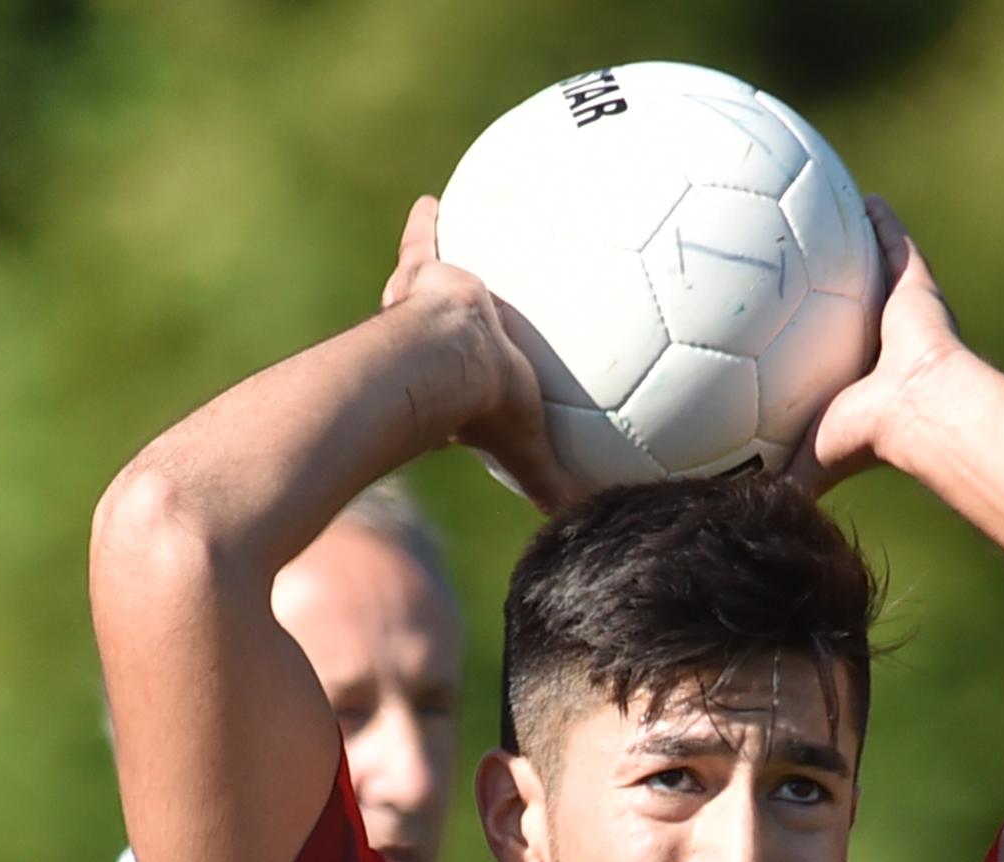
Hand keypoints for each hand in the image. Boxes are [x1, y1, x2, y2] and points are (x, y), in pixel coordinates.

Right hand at [381, 196, 579, 511]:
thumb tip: (581, 517)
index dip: (467, 386)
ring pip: (426, 291)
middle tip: (458, 314)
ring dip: (433, 276)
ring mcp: (422, 307)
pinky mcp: (424, 271)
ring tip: (444, 249)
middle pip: (436, 336)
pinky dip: (424, 221)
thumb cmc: (483, 408)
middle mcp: (429, 346)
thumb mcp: (526, 449)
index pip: (460, 388)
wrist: (447, 364)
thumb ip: (549, 481)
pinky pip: (423, 238)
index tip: (475, 384)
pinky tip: (430, 201)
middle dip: (439, 327)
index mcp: (453, 388)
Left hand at [787, 198, 963, 494]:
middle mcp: (872, 350)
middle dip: (820, 299)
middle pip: (841, 317)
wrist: (917, 412)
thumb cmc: (861, 442)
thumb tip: (717, 513)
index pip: (814, 367)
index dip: (793, 356)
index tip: (770, 343)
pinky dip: (881, 221)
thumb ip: (766, 485)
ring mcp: (896, 316)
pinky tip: (860, 199)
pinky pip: (896, 243)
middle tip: (788, 274)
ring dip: (849, 252)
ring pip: (868, 276)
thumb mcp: (799, 466)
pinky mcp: (915, 285)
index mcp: (850, 388)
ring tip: (820, 220)